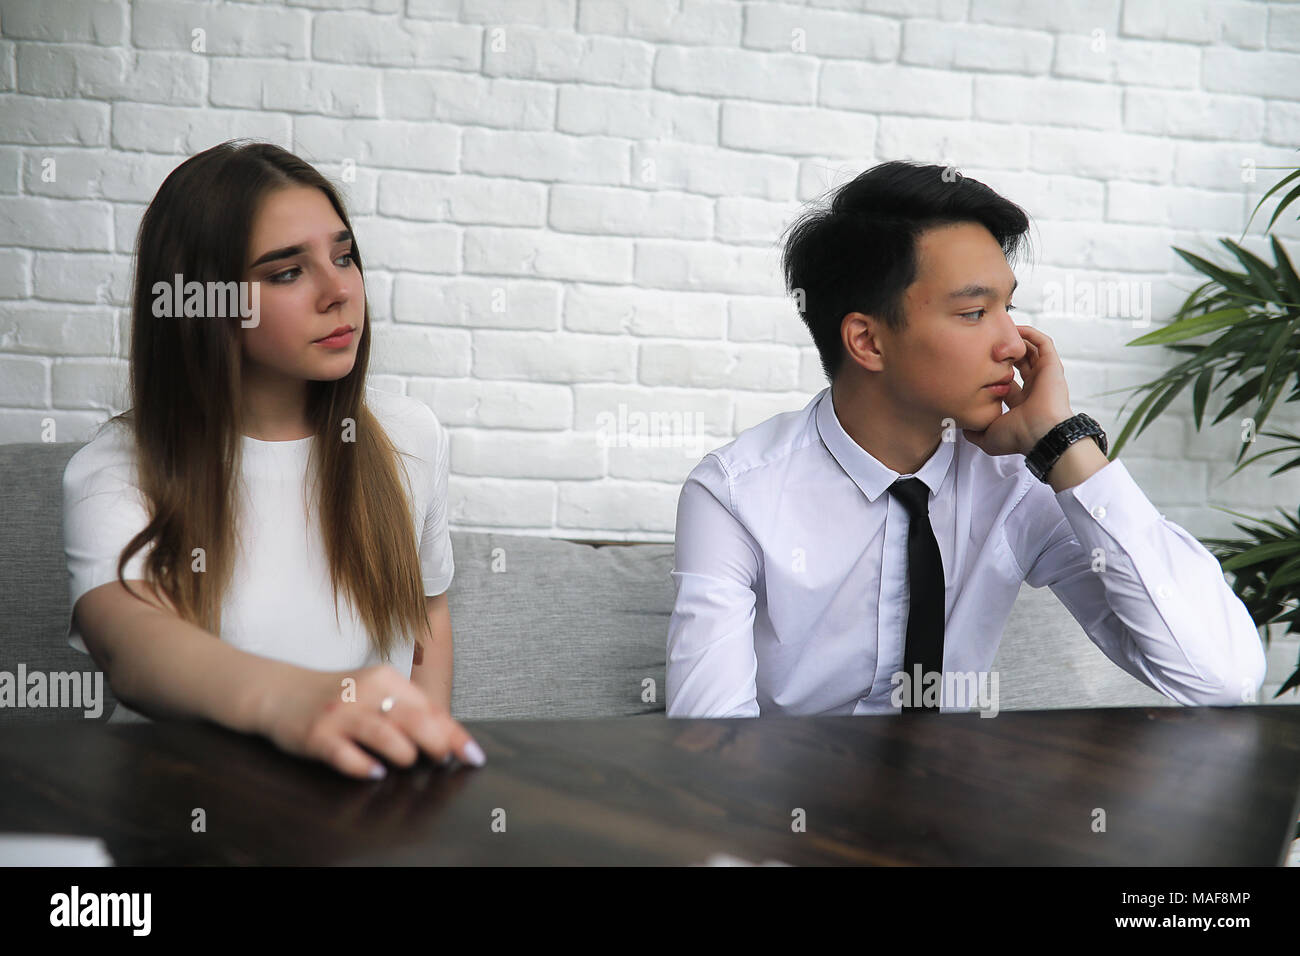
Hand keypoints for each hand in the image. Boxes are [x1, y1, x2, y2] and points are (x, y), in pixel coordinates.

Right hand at [258, 664, 483, 779]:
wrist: (280, 692)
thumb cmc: (340, 696)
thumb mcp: (375, 692)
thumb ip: (409, 709)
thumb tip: (451, 738)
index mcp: (385, 678)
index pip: (429, 707)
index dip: (455, 735)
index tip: (474, 756)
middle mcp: (364, 692)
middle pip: (413, 718)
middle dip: (436, 743)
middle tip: (441, 760)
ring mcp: (339, 713)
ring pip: (383, 734)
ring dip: (403, 753)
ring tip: (408, 762)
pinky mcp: (317, 735)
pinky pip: (345, 754)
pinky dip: (363, 766)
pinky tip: (374, 773)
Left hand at [962, 324, 1073, 456]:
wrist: (1040, 433)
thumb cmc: (1018, 436)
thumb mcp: (988, 437)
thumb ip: (974, 432)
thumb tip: (962, 429)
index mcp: (1020, 403)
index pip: (1006, 381)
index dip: (993, 371)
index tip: (977, 362)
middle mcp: (1033, 388)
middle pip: (1019, 363)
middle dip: (1004, 353)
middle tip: (988, 342)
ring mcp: (1044, 376)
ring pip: (1031, 351)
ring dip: (1016, 341)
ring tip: (1000, 331)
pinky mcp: (1052, 366)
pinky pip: (1044, 343)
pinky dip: (1031, 334)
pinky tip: (1015, 329)